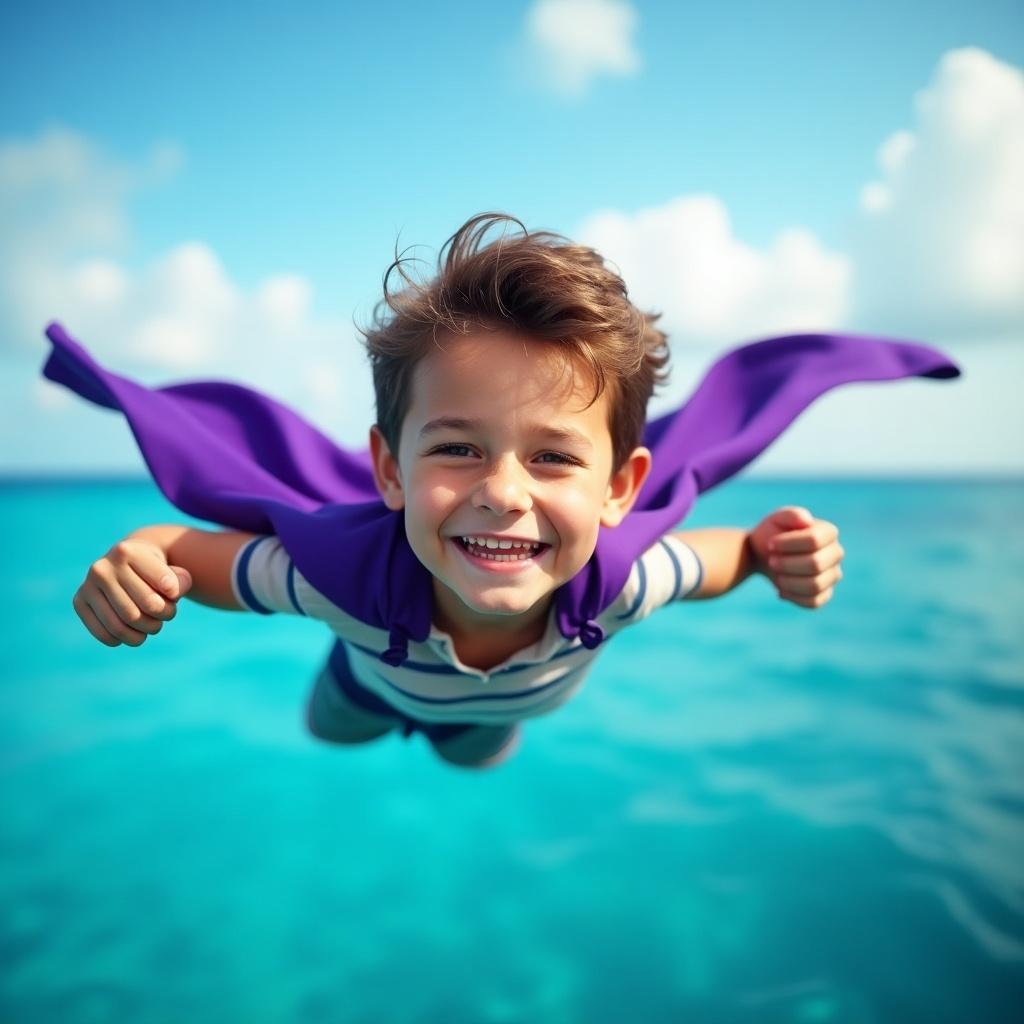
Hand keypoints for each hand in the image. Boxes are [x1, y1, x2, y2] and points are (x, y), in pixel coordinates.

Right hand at [73, 538, 192, 646]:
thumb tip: (171, 593)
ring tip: (153, 627)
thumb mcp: (174, 570)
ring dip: (145, 632)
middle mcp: (103, 567)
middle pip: (146, 606)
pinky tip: (133, 634)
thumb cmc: (156, 571)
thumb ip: (182, 582)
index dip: (175, 595)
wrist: (126, 562)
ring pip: (123, 624)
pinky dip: (123, 640)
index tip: (174, 593)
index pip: (165, 584)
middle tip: (167, 614)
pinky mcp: (79, 602)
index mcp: (128, 552)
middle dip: (164, 616)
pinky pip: (104, 633)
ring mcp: (88, 584)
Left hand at [747, 506, 843, 608]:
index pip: (814, 541)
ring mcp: (832, 575)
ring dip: (788, 581)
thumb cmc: (772, 534)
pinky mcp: (824, 593)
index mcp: (829, 532)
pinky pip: (814, 602)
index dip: (789, 544)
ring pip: (815, 585)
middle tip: (772, 561)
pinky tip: (780, 589)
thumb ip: (791, 515)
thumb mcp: (776, 519)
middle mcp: (836, 554)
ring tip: (776, 574)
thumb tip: (807, 521)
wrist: (764, 554)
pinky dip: (793, 596)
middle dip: (787, 564)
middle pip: (815, 564)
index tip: (771, 544)